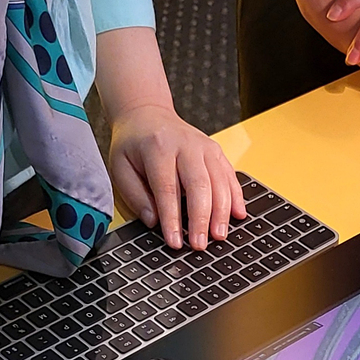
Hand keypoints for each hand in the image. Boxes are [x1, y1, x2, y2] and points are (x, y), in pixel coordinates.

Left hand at [109, 102, 246, 250]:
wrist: (147, 114)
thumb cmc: (133, 144)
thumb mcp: (120, 167)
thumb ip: (136, 196)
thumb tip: (154, 222)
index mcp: (158, 148)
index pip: (167, 189)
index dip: (172, 219)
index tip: (175, 242)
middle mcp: (186, 145)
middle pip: (199, 185)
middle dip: (201, 219)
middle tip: (200, 244)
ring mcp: (205, 147)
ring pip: (219, 181)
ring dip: (222, 212)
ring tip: (219, 236)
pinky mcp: (216, 151)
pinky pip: (230, 175)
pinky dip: (236, 196)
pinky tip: (238, 215)